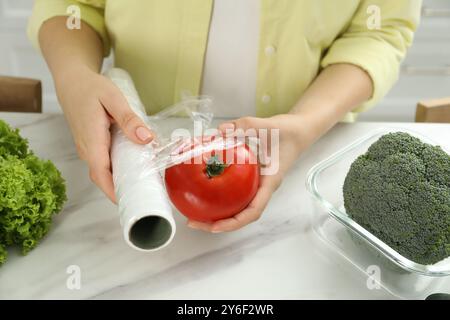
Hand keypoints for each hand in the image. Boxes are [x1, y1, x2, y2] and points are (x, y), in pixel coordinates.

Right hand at [56, 66, 153, 201]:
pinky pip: (104, 162)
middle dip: (122, 190)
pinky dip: (117, 168)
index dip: (114, 191)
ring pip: (104, 171)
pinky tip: (135, 166)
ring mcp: (87, 148)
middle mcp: (87, 149)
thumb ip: (129, 119)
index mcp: (92, 141)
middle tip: (146, 195)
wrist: (71, 80)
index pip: (101, 174)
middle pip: (103, 178)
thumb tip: (146, 139)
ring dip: (121, 179)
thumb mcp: (112, 98)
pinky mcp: (91, 145)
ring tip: (145, 183)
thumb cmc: (90, 87)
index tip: (130, 202)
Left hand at [187, 114, 309, 231]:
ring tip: (194, 214)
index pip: (253, 211)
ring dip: (217, 213)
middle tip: (193, 222)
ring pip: (237, 206)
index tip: (215, 227)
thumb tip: (221, 130)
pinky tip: (203, 191)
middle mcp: (262, 188)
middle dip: (218, 223)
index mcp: (269, 182)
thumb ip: (245, 126)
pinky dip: (219, 196)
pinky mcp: (251, 178)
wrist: (298, 131)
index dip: (235, 222)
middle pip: (241, 214)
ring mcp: (257, 184)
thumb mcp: (268, 126)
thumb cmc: (288, 132)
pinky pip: (235, 192)